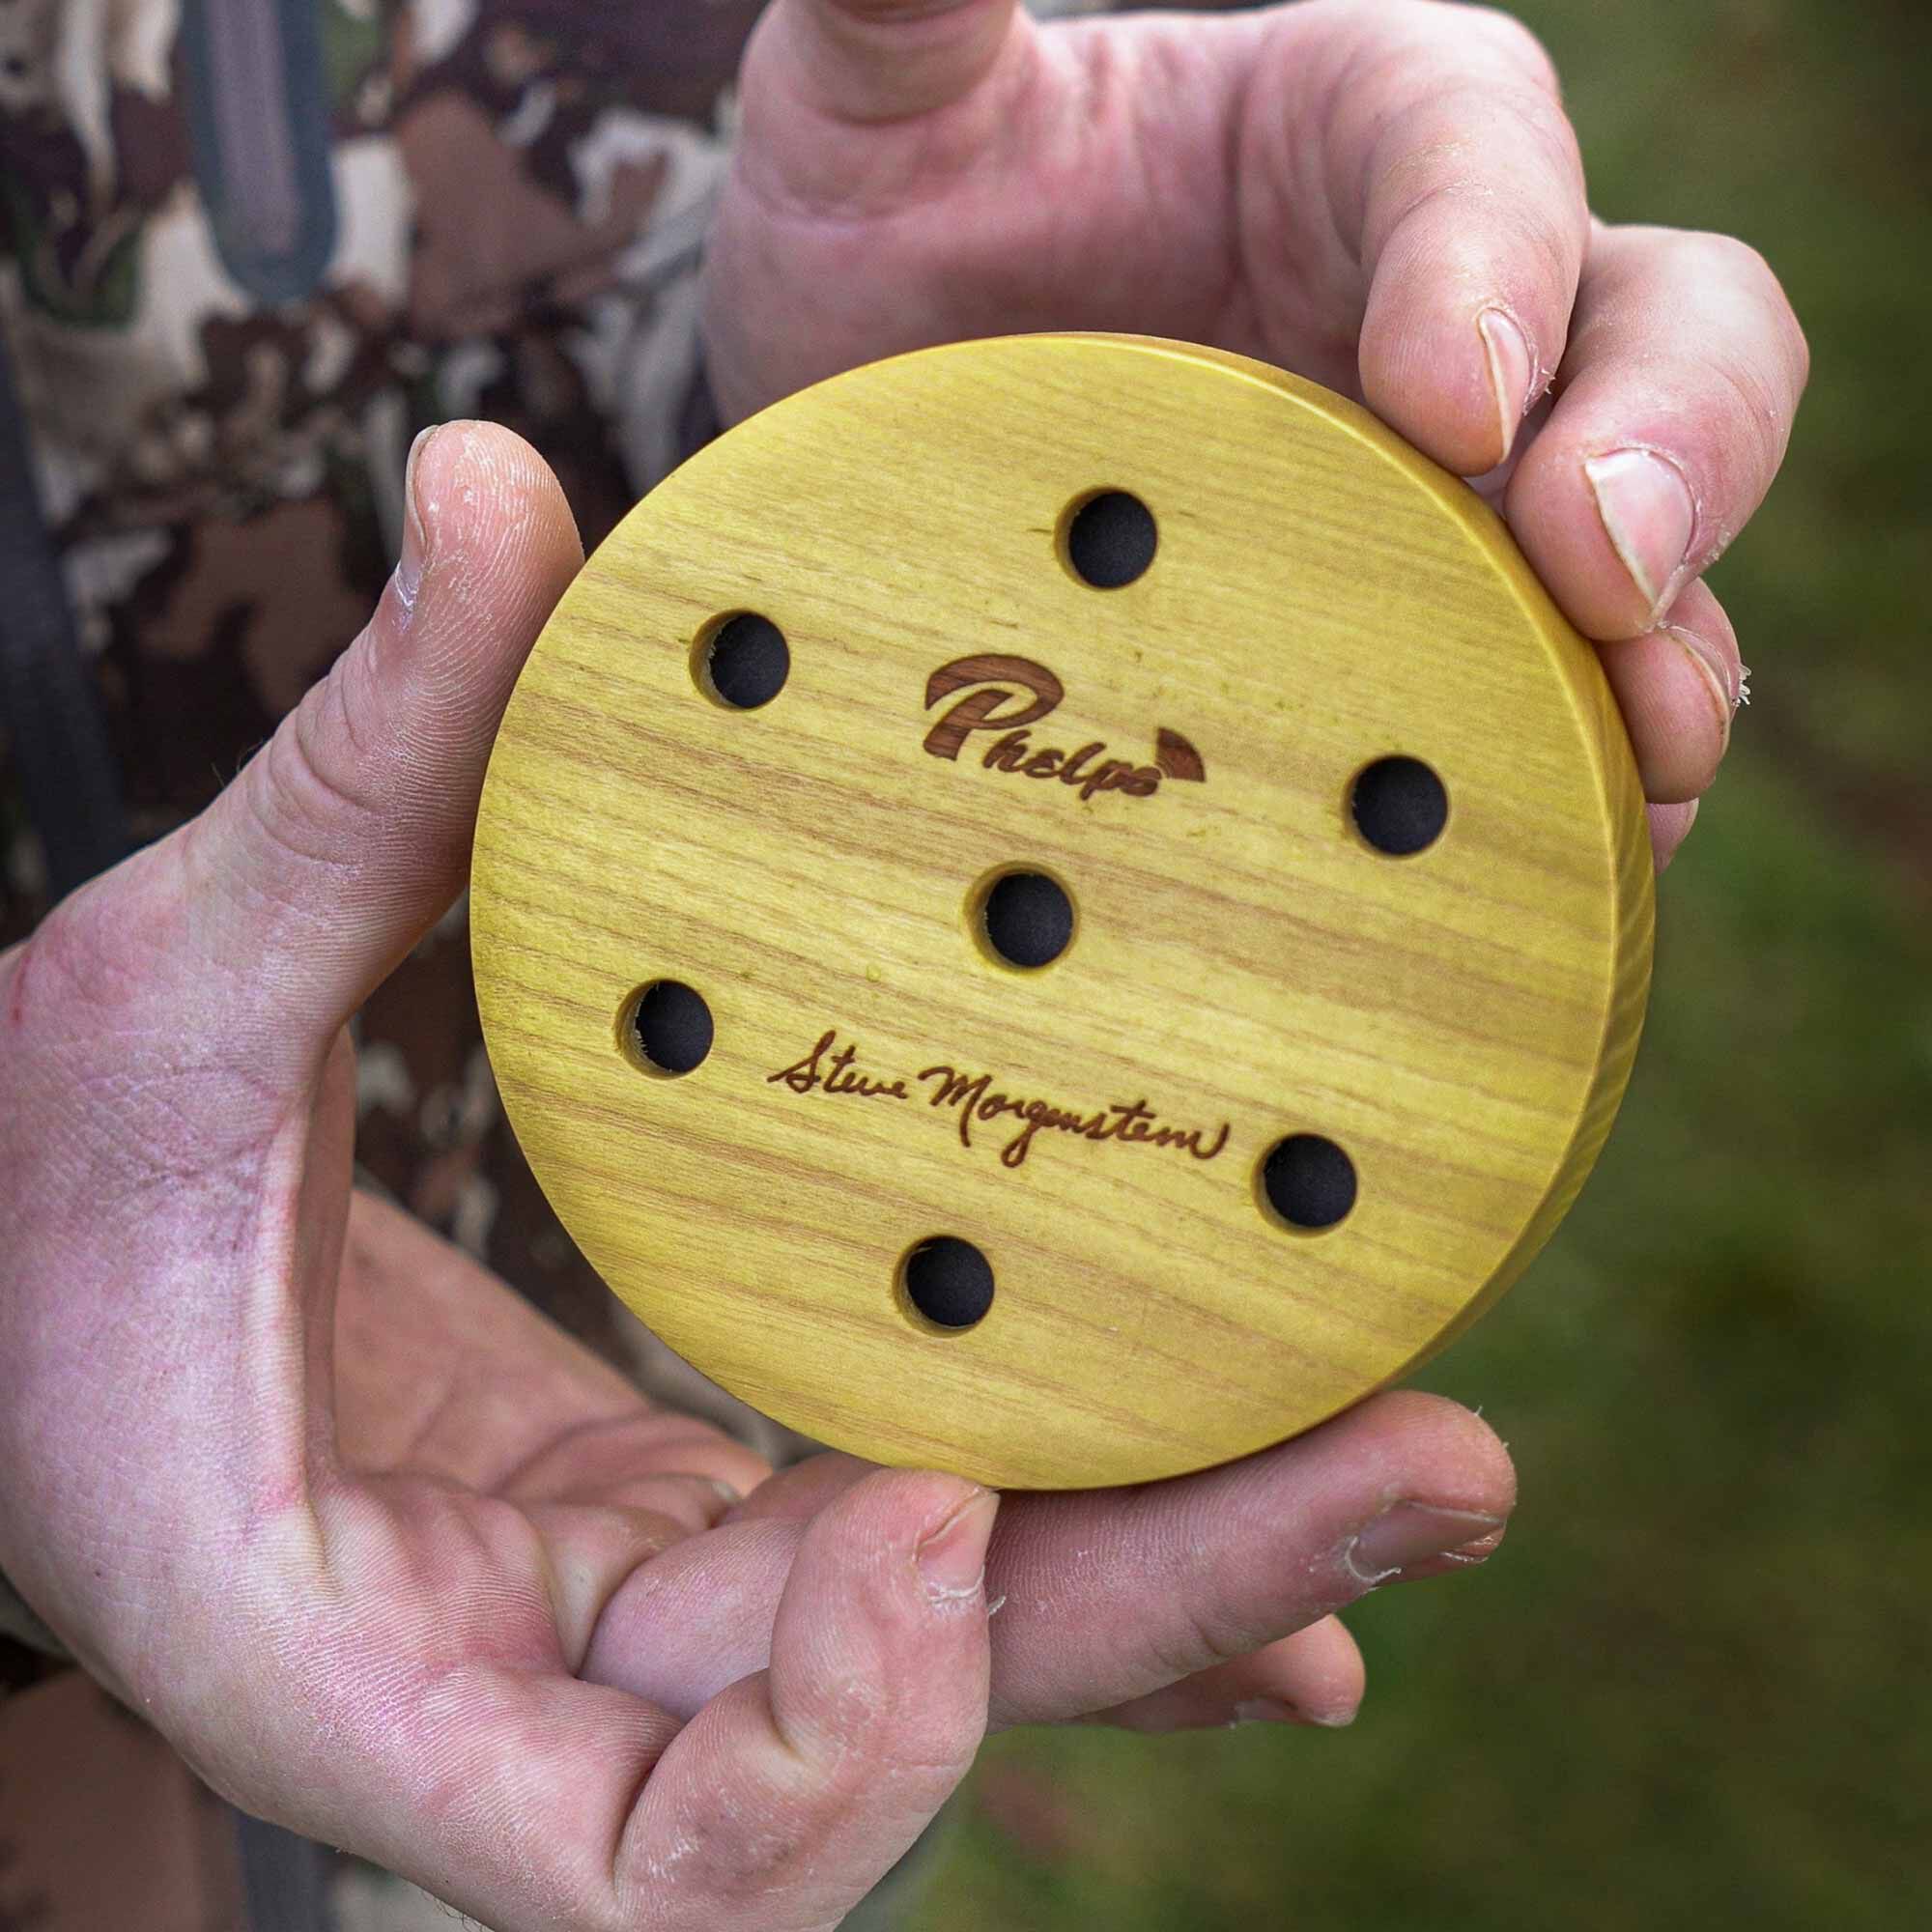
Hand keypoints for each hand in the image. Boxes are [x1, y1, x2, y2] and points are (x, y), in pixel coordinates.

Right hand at [0, 423, 1512, 1927]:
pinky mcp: (694, 1529)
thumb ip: (357, 772)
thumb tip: (489, 485)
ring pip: (954, 1651)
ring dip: (1198, 1570)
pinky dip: (1101, 1519)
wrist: (28, 1292)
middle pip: (889, 1743)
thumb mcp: (162, 997)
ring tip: (1427, 1452)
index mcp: (358, 1662)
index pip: (651, 1877)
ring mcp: (638, 1621)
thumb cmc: (42, 1194)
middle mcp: (538, 1691)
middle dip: (1161, 1620)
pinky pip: (926, 1551)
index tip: (940, 1510)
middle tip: (1443, 1464)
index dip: (840, 1744)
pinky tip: (1272, 1430)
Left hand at [704, 0, 1809, 868]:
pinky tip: (1558, 860)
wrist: (879, 426)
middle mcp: (1448, 301)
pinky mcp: (1422, 643)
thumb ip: (912, 11)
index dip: (1496, 263)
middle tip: (1601, 579)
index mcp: (1346, 126)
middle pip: (1666, 332)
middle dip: (1667, 452)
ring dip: (1661, 656)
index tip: (1446, 407)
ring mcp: (1454, 493)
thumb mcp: (872, 109)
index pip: (1480, 147)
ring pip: (1654, 546)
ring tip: (1633, 764)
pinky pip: (1551, 706)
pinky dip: (1569, 779)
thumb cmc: (892, 237)